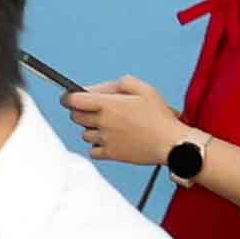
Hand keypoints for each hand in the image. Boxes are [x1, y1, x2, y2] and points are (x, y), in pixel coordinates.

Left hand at [64, 77, 186, 171]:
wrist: (171, 143)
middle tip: (94, 109)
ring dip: (91, 128)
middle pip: (75, 117)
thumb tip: (100, 89)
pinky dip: (97, 145)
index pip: (73, 100)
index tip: (68, 97)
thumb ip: (119, 83)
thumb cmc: (159, 116)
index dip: (68, 97)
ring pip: (84, 134)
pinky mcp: (111, 154)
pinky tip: (110, 139)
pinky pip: (93, 150)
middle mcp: (103, 123)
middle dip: (81, 111)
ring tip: (110, 125)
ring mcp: (106, 140)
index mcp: (108, 105)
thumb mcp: (143, 89)